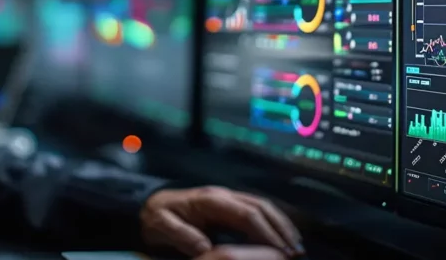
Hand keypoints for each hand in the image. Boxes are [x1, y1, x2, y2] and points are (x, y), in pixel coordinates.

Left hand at [140, 186, 302, 257]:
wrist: (150, 204)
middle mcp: (223, 195)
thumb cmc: (156, 216)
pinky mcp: (229, 204)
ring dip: (282, 224)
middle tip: (296, 251)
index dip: (266, 231)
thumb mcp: (161, 225)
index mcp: (210, 200)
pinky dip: (274, 222)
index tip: (280, 250)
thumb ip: (182, 235)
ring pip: (263, 206)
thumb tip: (206, 247)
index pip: (247, 214)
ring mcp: (228, 197)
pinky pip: (257, 210)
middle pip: (261, 206)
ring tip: (296, 245)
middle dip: (281, 228)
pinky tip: (282, 237)